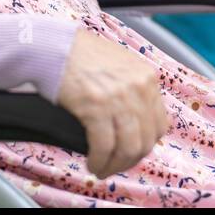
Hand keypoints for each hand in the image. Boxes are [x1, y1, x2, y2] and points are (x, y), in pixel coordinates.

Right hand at [56, 29, 168, 178]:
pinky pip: (104, 146)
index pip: (160, 125)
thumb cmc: (82, 55)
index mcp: (148, 78)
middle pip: (145, 140)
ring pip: (127, 148)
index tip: (131, 152)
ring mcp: (119, 98)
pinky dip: (99, 161)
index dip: (145, 144)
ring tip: (101, 169)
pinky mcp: (96, 108)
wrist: (54, 46)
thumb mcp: (121, 66)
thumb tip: (135, 123)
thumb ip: (134, 90)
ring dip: (115, 165)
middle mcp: (139, 88)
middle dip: (130, 160)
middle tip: (114, 166)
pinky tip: (91, 163)